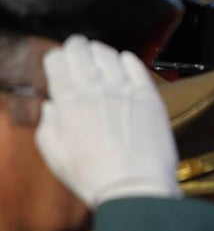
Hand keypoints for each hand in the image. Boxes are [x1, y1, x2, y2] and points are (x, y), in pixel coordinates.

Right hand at [36, 35, 178, 205]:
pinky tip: (125, 59)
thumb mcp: (54, 154)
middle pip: (83, 53)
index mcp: (68, 101)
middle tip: (77, 45)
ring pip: (109, 56)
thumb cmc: (91, 175)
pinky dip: (128, 59)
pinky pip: (137, 68)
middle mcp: (95, 89)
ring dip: (101, 51)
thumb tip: (52, 106)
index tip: (59, 58)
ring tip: (99, 52)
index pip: (58, 63)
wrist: (134, 185)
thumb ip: (49, 125)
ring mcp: (124, 90)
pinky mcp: (149, 96)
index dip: (57, 57)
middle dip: (77, 46)